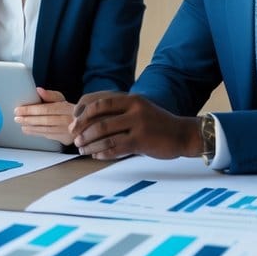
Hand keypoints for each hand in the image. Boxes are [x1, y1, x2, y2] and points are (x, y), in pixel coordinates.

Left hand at [14, 87, 75, 144]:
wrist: (85, 123)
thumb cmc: (69, 109)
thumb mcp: (62, 99)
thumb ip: (50, 95)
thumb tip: (38, 90)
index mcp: (67, 108)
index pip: (46, 109)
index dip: (31, 110)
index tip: (19, 110)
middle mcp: (68, 121)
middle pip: (45, 120)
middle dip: (28, 119)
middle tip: (17, 118)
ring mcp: (67, 132)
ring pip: (46, 130)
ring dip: (31, 128)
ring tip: (21, 124)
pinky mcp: (65, 139)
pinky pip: (49, 136)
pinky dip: (37, 133)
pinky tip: (29, 130)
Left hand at [69, 91, 201, 159]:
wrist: (183, 134)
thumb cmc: (156, 124)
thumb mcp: (139, 110)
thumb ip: (119, 112)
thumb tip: (89, 121)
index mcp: (130, 99)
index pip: (99, 102)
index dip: (83, 111)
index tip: (74, 121)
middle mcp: (133, 109)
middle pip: (98, 119)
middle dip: (82, 130)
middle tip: (74, 139)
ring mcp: (138, 125)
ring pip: (105, 135)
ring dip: (90, 144)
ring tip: (82, 149)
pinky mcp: (141, 141)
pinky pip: (115, 148)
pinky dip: (102, 152)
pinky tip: (96, 156)